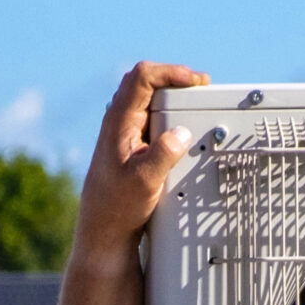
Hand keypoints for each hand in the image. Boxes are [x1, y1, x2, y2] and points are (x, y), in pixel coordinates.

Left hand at [73, 62, 208, 268]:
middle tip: (200, 87)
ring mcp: (123, 133)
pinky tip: (182, 125)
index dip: (170, 72)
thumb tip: (183, 134)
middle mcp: (118, 122)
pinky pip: (150, 118)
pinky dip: (169, 115)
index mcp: (117, 122)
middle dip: (174, 79)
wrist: (104, 232)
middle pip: (145, 82)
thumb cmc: (117, 209)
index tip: (194, 82)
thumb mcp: (145, 181)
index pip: (142, 77)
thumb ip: (164, 154)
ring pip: (148, 99)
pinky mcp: (130, 146)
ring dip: (172, 96)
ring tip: (195, 102)